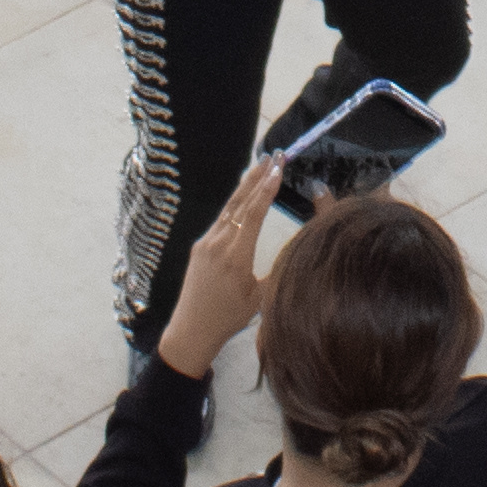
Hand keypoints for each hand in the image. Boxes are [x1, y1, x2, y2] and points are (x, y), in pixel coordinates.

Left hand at [159, 161, 283, 377]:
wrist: (190, 331)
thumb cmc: (228, 319)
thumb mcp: (260, 297)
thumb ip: (276, 270)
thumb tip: (296, 248)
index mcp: (235, 256)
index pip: (253, 213)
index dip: (267, 188)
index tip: (278, 167)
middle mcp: (218, 243)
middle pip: (240, 202)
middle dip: (258, 177)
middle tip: (274, 155)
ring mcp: (205, 243)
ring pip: (229, 208)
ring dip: (245, 186)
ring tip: (260, 165)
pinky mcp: (199, 247)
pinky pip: (220, 220)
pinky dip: (234, 203)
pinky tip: (242, 194)